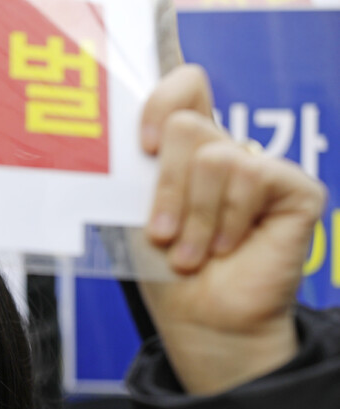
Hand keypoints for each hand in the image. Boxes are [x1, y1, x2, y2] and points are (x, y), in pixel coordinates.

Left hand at [138, 65, 326, 394]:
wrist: (199, 319)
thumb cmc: (164, 269)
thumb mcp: (132, 212)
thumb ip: (131, 168)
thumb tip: (115, 134)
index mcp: (186, 150)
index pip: (185, 87)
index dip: (161, 102)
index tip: (143, 148)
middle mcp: (227, 151)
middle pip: (186, 125)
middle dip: (165, 189)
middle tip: (163, 234)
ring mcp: (263, 167)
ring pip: (215, 156)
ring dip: (194, 217)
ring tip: (191, 254)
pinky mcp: (296, 189)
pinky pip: (252, 177)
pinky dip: (228, 220)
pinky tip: (228, 248)